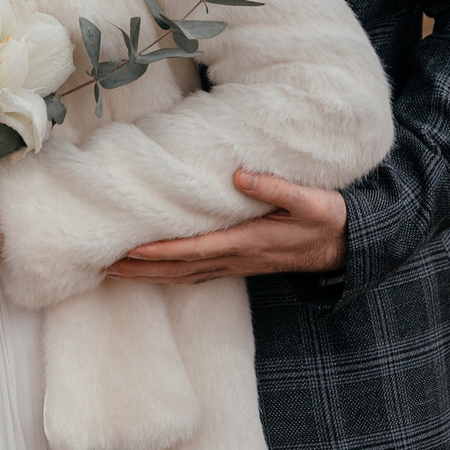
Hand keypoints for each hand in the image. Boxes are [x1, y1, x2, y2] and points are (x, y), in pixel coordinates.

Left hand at [105, 171, 345, 283]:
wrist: (346, 246)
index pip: (195, 249)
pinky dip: (170, 273)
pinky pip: (197, 272)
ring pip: (185, 274)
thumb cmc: (327, 219)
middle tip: (103, 265)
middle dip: (142, 269)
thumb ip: (276, 188)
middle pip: (180, 268)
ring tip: (115, 270)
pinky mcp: (240, 262)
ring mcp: (237, 264)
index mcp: (249, 242)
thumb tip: (240, 175)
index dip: (162, 251)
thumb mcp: (311, 201)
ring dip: (150, 275)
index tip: (130, 250)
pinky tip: (152, 271)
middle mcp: (237, 258)